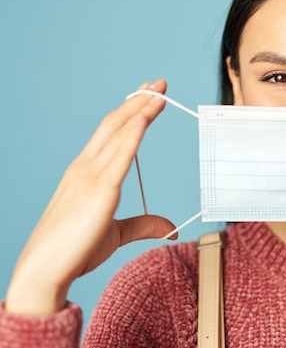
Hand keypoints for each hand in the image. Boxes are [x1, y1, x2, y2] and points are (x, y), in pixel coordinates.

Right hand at [6, 80, 176, 316]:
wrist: (45, 271)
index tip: (148, 96)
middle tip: (159, 84)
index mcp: (87, 173)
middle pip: (115, 124)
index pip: (112, 133)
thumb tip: (170, 228)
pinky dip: (132, 135)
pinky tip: (144, 117)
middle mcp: (86, 167)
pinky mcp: (98, 190)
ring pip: (118, 133)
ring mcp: (90, 176)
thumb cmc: (74, 251)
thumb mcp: (116, 233)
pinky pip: (118, 156)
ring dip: (141, 109)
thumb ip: (143, 225)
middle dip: (139, 101)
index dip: (131, 112)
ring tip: (159, 91)